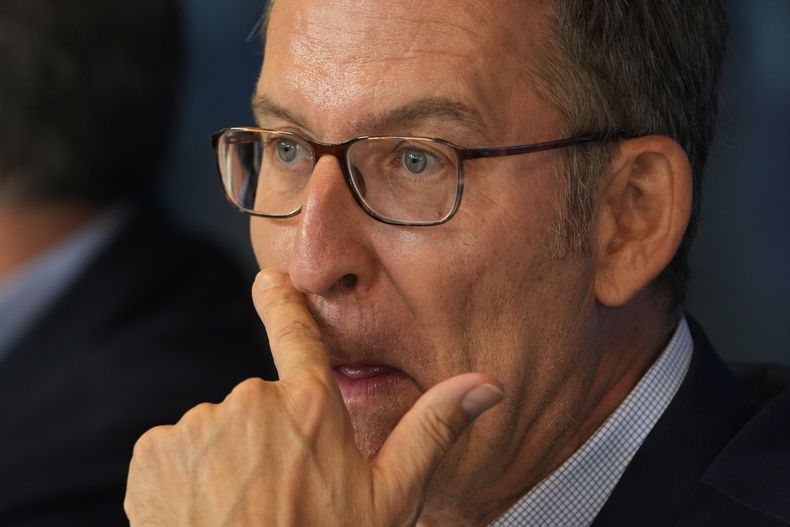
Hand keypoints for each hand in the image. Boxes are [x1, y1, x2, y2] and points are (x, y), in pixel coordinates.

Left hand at [124, 269, 502, 525]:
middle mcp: (252, 401)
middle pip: (260, 404)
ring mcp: (200, 423)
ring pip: (217, 430)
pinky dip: (186, 476)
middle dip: (268, 439)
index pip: (296, 334)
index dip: (282, 303)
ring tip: (242, 511)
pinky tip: (205, 514)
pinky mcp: (155, 450)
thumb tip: (488, 385)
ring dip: (226, 461)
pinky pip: (174, 450)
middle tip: (280, 494)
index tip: (269, 280)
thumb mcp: (390, 498)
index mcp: (311, 406)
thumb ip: (432, 430)